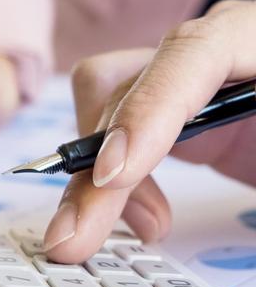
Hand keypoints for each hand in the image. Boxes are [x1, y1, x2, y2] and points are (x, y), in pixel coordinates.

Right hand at [43, 0, 255, 262]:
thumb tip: (170, 209)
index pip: (193, 53)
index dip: (149, 108)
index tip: (118, 174)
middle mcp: (210, 52)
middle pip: (129, 88)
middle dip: (97, 168)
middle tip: (76, 234)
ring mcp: (183, 83)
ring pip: (104, 108)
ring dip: (95, 175)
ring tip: (116, 227)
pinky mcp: (171, 115)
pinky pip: (113, 132)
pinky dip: (112, 178)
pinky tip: (140, 214)